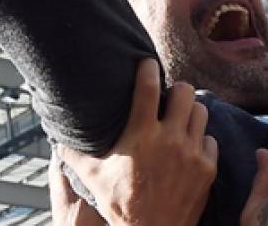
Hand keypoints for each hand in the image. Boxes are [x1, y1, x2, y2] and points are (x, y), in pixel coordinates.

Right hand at [56, 59, 217, 225]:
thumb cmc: (118, 205)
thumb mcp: (92, 176)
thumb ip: (75, 153)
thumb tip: (57, 136)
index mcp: (140, 135)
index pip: (148, 88)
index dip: (147, 69)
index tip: (146, 63)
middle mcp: (170, 139)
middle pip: (185, 91)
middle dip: (177, 90)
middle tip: (169, 97)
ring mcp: (192, 153)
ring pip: (201, 112)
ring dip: (191, 112)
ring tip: (180, 119)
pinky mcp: (208, 168)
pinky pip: (210, 140)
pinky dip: (201, 140)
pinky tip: (189, 147)